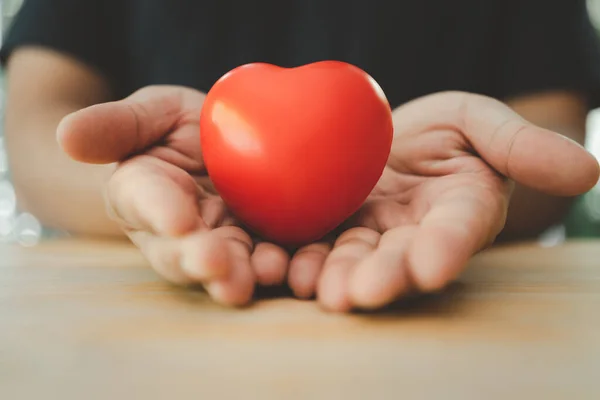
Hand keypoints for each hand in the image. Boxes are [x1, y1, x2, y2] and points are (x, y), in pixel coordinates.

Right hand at [58, 86, 292, 305]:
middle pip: (184, 252)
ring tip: (263, 272)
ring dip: (242, 274)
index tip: (177, 218)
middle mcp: (180, 232)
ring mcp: (224, 242)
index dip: (159, 212)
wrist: (231, 140)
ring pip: (229, 265)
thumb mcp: (152, 113)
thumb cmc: (181, 126)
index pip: (144, 203)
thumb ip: (116, 125)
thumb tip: (65, 136)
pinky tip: (300, 269)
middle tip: (214, 264)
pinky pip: (275, 259)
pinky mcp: (264, 245)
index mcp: (143, 195)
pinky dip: (288, 266)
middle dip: (199, 260)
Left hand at [292, 91, 598, 311]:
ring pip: (353, 259)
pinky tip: (281, 265)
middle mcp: (411, 235)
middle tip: (365, 292)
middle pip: (400, 258)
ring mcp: (367, 235)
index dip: (447, 247)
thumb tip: (588, 172)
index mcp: (456, 212)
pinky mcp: (327, 229)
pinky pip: (312, 244)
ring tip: (325, 291)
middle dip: (385, 276)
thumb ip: (522, 147)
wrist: (385, 135)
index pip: (457, 230)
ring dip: (338, 277)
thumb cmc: (443, 130)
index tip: (435, 264)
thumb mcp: (480, 123)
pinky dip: (299, 257)